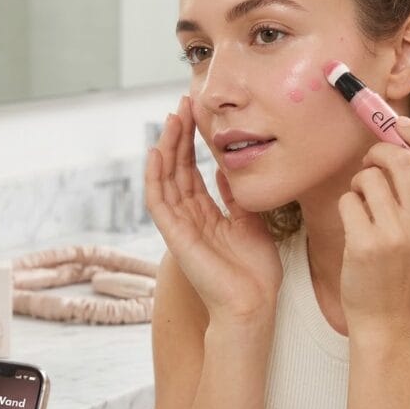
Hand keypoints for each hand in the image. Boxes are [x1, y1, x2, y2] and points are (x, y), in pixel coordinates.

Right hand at [145, 95, 283, 323]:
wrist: (253, 303)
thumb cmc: (255, 271)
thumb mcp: (250, 222)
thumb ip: (235, 197)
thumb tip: (224, 170)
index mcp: (205, 215)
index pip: (191, 171)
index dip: (191, 143)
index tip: (195, 115)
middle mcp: (188, 217)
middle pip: (176, 169)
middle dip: (178, 136)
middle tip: (182, 105)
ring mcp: (179, 226)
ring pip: (165, 179)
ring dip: (166, 147)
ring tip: (172, 118)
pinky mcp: (174, 236)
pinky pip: (158, 202)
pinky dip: (155, 177)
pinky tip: (157, 152)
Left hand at [337, 116, 409, 334]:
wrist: (389, 320)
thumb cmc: (403, 270)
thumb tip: (403, 143)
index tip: (399, 125)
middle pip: (399, 158)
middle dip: (377, 152)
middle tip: (369, 164)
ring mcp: (396, 235)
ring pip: (368, 178)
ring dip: (358, 183)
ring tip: (362, 203)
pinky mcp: (366, 245)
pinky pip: (348, 201)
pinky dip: (346, 206)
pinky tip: (353, 226)